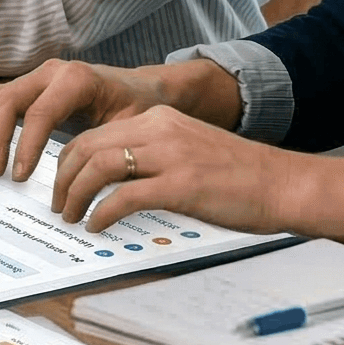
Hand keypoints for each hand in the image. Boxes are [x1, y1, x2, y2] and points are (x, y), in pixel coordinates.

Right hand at [0, 58, 172, 184]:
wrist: (139, 88)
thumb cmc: (137, 108)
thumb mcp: (131, 127)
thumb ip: (105, 149)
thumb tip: (82, 183)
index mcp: (77, 79)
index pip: (39, 113)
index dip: (25, 146)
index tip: (18, 177)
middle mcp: (52, 71)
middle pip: (7, 101)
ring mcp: (37, 76)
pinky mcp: (29, 86)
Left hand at [48, 107, 299, 233]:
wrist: (284, 184)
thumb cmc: (241, 176)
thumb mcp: (189, 149)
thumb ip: (154, 155)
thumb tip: (114, 181)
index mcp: (160, 119)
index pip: (95, 134)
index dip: (69, 161)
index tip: (62, 183)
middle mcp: (161, 129)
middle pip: (88, 147)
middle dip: (64, 179)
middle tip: (58, 204)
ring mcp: (171, 156)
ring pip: (98, 167)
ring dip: (76, 195)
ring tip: (71, 217)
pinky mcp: (181, 185)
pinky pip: (124, 197)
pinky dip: (102, 213)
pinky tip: (98, 226)